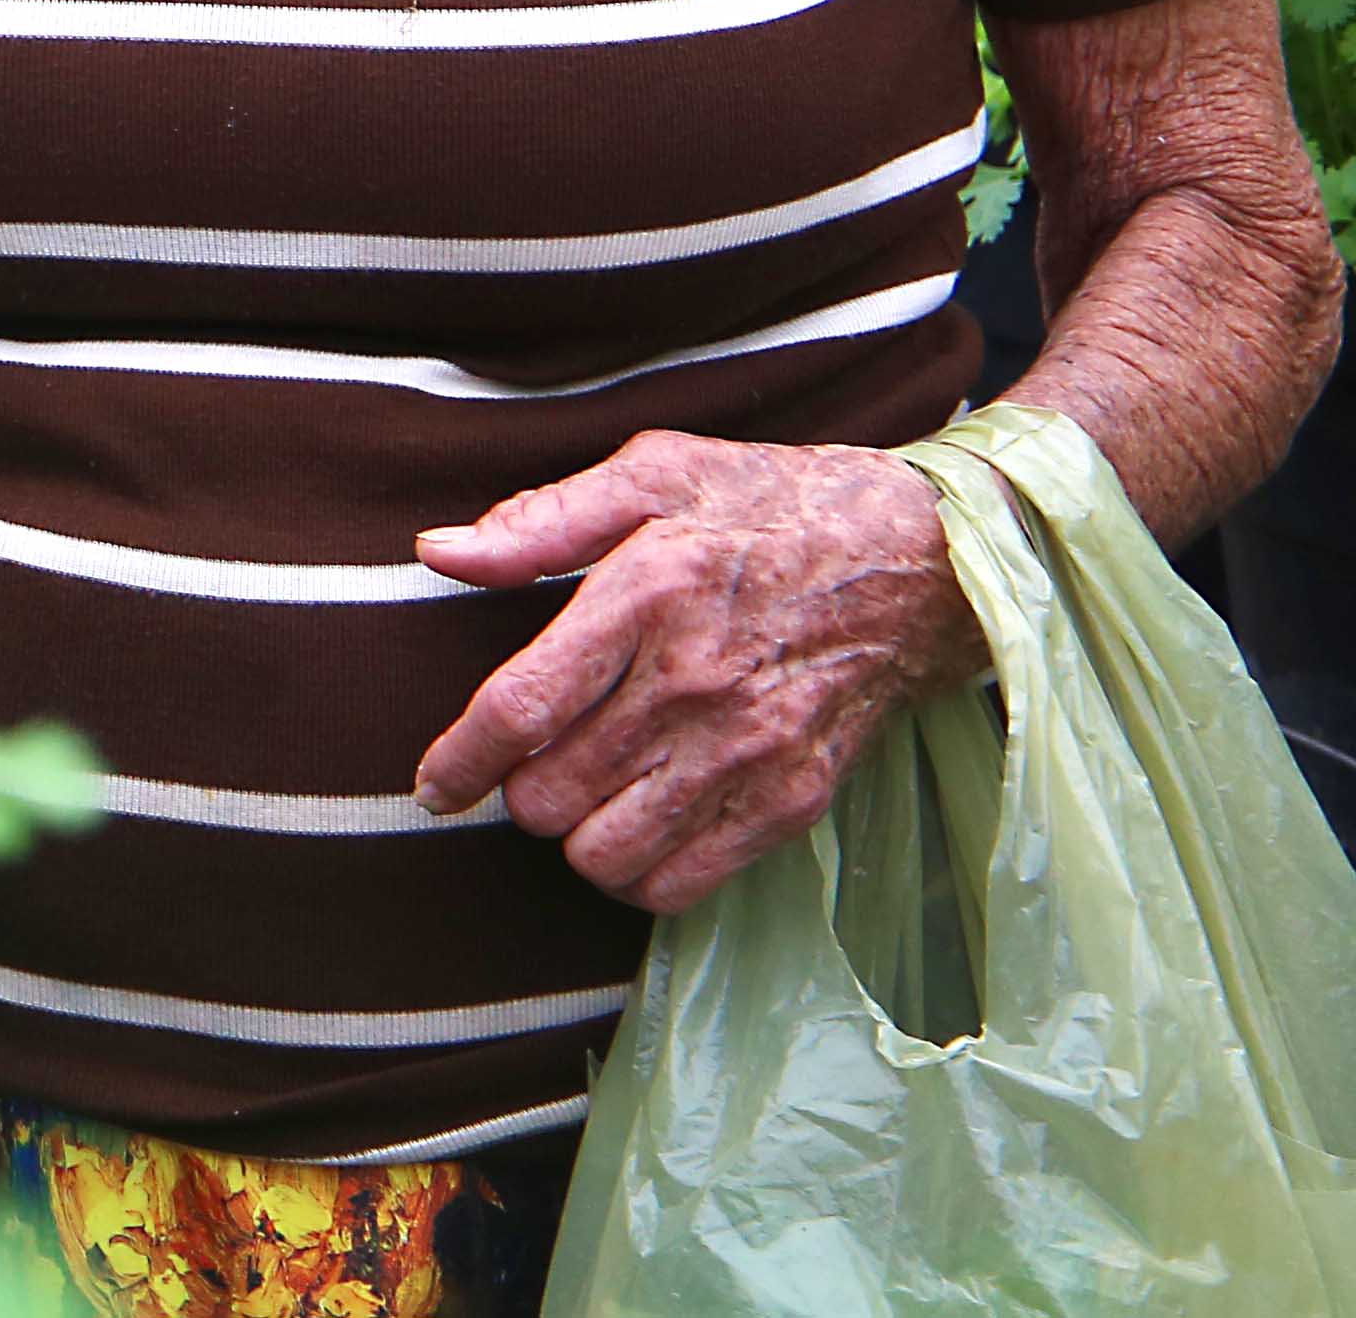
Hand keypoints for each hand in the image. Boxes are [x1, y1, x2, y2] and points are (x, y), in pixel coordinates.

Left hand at [408, 430, 983, 915]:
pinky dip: (643, 874)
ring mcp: (750, 749)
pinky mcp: (794, 798)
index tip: (430, 785)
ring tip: (588, 796)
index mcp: (647, 594)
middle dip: (518, 791)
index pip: (521, 707)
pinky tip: (641, 827)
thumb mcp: (656, 472)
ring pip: (607, 853)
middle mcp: (694, 683)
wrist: (925, 556)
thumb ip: (540, 520)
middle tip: (534, 765)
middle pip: (551, 794)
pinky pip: (685, 883)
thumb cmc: (772, 506)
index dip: (458, 759)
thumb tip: (438, 552)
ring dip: (575, 836)